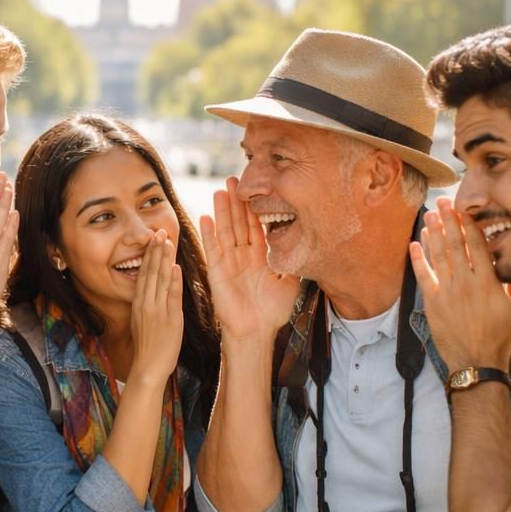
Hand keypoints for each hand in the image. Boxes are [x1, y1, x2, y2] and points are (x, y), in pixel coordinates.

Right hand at [129, 230, 182, 386]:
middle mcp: (146, 304)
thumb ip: (149, 304)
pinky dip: (173, 281)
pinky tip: (175, 267)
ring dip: (164, 259)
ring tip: (166, 241)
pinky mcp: (169, 319)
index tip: (153, 239)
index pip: (144, 274)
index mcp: (139, 304)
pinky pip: (171, 296)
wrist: (148, 368)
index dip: (149, 255)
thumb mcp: (144, 321)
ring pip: (160, 280)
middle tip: (158, 231)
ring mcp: (157, 311)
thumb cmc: (148, 348)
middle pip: (150, 272)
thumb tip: (156, 289)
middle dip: (155, 251)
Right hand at [199, 178, 300, 340]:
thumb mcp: (290, 284)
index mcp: (261, 257)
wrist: (255, 331)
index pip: (256, 227)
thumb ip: (292, 263)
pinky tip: (205, 217)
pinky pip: (212, 249)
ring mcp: (229, 262)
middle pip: (239, 223)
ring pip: (226, 231)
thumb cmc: (272, 312)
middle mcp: (244, 256)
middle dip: (236, 202)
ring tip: (220, 191)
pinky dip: (208, 233)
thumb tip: (305, 245)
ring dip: (222, 211)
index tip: (254, 189)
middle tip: (233, 180)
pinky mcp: (217, 271)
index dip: (254, 208)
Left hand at [409, 197, 510, 369]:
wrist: (476, 363)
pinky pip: (423, 276)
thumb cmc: (501, 339)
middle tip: (443, 203)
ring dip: (433, 234)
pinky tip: (415, 243)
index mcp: (488, 282)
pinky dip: (418, 258)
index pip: (477, 246)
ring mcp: (447, 293)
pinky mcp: (433, 303)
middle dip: (448, 221)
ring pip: (438, 256)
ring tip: (429, 216)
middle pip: (455, 245)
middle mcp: (466, 283)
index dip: (469, 225)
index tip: (464, 210)